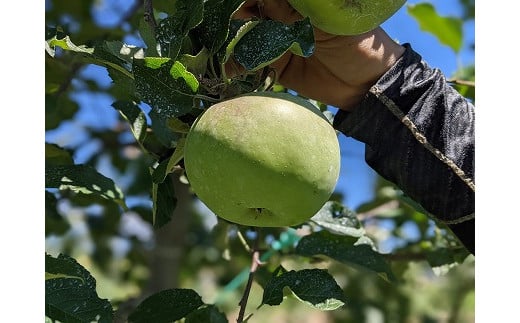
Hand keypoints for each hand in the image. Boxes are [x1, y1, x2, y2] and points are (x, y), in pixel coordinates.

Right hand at [232, 0, 404, 110]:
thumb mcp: (328, 25)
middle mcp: (285, 20)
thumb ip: (296, 14)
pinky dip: (240, 67)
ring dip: (234, 43)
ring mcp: (278, 43)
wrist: (365, 85)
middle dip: (238, 20)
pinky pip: (253, 64)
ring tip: (222, 49)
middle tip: (228, 29)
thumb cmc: (356, 45)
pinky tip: (230, 69)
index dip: (251, 1)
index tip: (241, 7)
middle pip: (252, 15)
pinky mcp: (276, 67)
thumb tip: (267, 0)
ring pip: (248, 39)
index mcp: (299, 5)